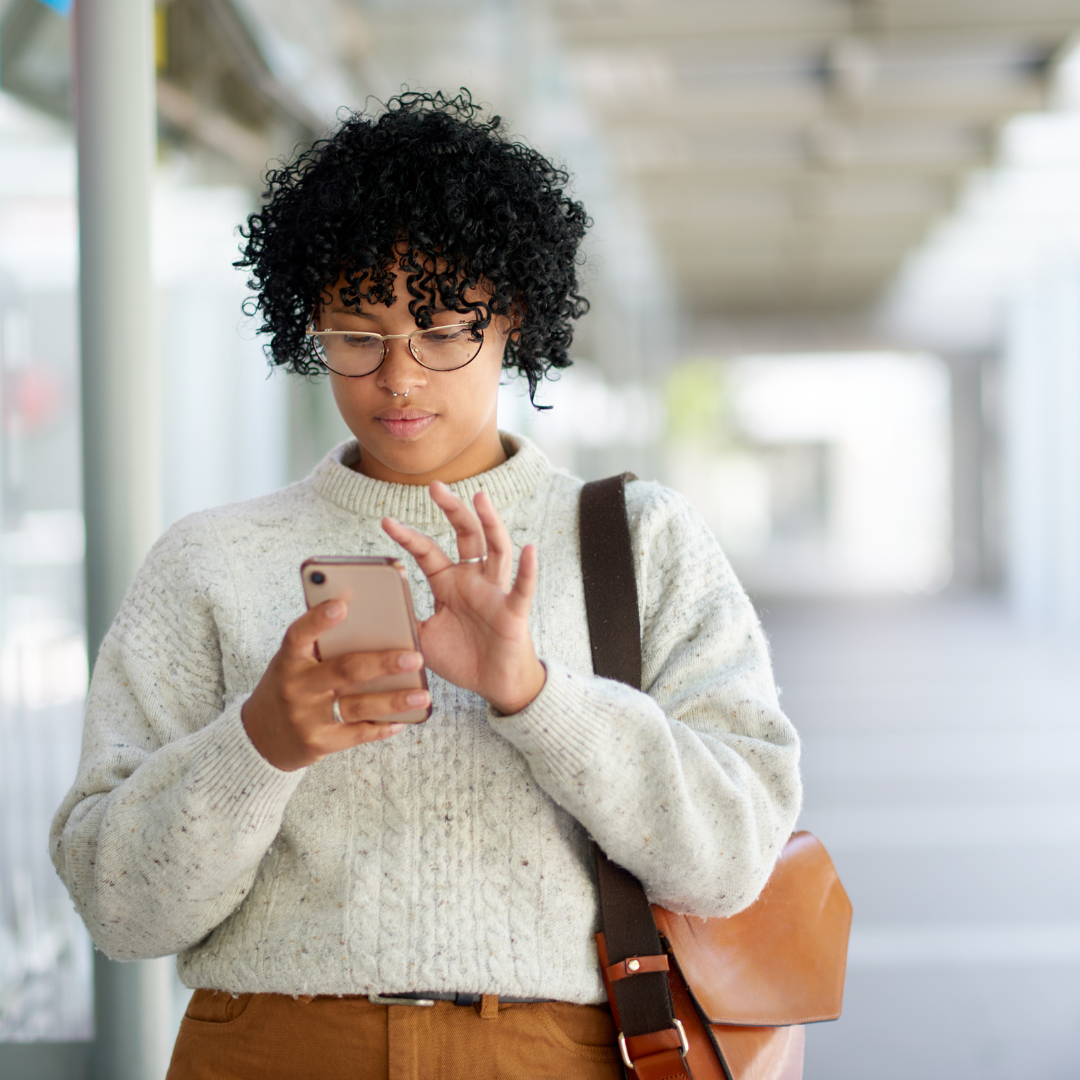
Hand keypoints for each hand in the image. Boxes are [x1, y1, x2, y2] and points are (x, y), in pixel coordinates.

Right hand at [241, 599, 427, 770]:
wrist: (261, 737)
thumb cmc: (289, 686)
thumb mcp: (292, 662)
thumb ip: (320, 643)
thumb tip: (359, 608)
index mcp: (288, 660)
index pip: (300, 635)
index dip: (319, 619)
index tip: (343, 604)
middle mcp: (296, 688)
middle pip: (343, 671)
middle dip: (382, 664)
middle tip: (415, 657)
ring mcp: (307, 718)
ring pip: (356, 706)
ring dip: (393, 701)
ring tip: (422, 696)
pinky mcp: (319, 743)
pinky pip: (358, 734)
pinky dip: (382, 726)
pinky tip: (405, 719)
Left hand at [382, 482, 545, 714]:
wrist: (494, 684)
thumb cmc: (461, 657)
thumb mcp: (422, 637)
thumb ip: (402, 619)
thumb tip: (371, 612)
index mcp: (449, 583)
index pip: (428, 551)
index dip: (408, 536)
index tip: (386, 521)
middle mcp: (473, 579)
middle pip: (465, 535)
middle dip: (451, 509)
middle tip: (435, 486)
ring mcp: (495, 592)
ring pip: (496, 549)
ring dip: (489, 523)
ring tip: (480, 497)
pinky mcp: (513, 611)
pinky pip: (522, 587)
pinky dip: (527, 569)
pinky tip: (528, 549)